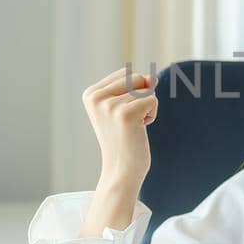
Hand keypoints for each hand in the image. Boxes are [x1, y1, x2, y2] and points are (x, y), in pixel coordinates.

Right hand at [81, 68, 158, 189]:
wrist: (121, 170)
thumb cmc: (125, 137)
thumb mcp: (124, 105)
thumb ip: (136, 86)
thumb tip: (152, 77)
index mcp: (90, 94)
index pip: (126, 74)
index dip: (132, 93)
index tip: (120, 115)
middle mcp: (96, 98)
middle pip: (136, 78)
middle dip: (141, 98)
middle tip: (128, 122)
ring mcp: (109, 106)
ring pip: (146, 89)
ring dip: (147, 108)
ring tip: (132, 126)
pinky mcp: (126, 114)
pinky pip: (153, 100)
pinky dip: (152, 115)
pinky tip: (138, 130)